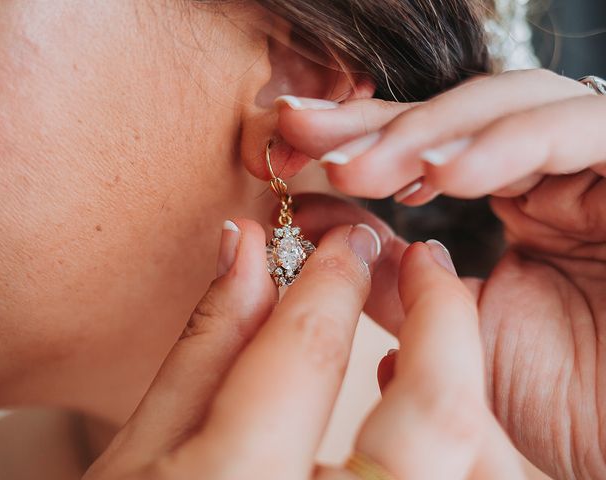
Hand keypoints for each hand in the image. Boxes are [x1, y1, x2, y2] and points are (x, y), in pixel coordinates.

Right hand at [83, 218, 520, 478]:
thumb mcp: (140, 452)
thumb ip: (206, 346)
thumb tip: (246, 249)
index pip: (309, 355)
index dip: (331, 281)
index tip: (346, 242)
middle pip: (438, 413)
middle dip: (442, 317)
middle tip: (426, 263)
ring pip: (478, 467)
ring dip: (463, 389)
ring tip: (429, 336)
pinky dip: (463, 451)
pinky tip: (415, 422)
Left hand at [276, 69, 605, 478]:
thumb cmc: (562, 398)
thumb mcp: (456, 335)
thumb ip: (392, 281)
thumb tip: (320, 225)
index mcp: (515, 200)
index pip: (425, 148)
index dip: (354, 140)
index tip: (290, 149)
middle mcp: (552, 173)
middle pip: (457, 115)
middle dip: (375, 122)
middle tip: (304, 132)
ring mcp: (593, 166)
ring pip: (509, 106)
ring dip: (426, 133)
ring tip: (360, 167)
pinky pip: (576, 131)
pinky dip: (507, 145)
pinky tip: (442, 173)